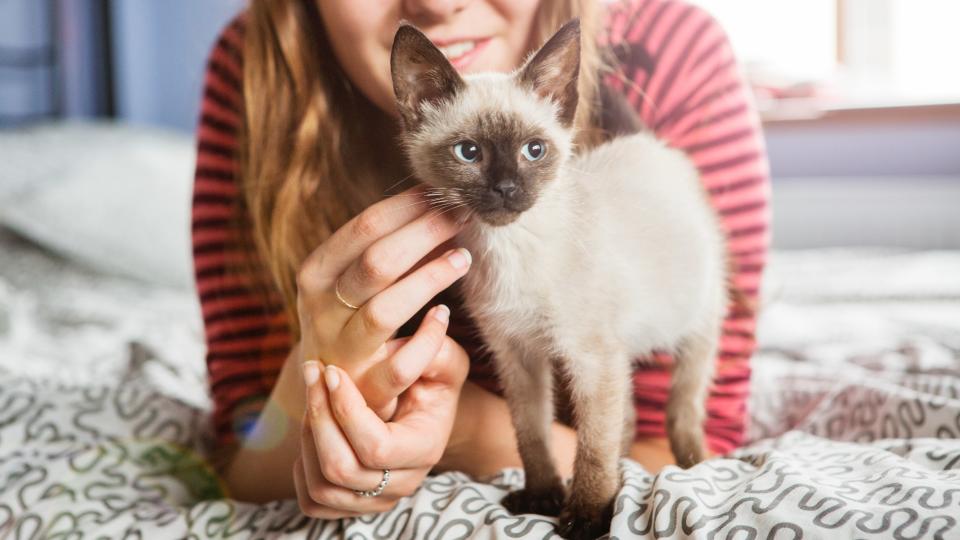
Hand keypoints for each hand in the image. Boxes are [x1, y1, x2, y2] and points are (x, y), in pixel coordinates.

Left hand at [293, 328, 469, 517]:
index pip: (376, 447)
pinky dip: (303, 467)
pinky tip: (313, 430)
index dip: (347, 410)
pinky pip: (312, 501)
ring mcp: (375, 500)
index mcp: (424, 449)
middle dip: (319, 417)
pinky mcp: (350, 506)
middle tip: (312, 373)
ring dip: (308, 435)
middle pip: (342, 468)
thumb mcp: (444, 362)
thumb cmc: (432, 383)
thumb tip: (436, 318)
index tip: (332, 371)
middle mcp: (401, 482)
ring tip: (312, 396)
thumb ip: (436, 346)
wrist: (424, 415)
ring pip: (322, 485)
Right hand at [295, 184, 470, 415]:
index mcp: (316, 272)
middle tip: (461, 217)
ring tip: (463, 258)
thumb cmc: (350, 315)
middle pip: (376, 263)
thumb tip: (438, 204)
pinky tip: (446, 316)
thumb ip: (387, 246)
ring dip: (430, 280)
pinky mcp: (364, 386)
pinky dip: (428, 338)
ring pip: (385, 311)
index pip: (364, 227)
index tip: (443, 193)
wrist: (325, 388)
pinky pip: (401, 365)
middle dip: (425, 234)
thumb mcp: (353, 279)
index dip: (408, 207)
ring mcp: (341, 349)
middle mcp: (321, 309)